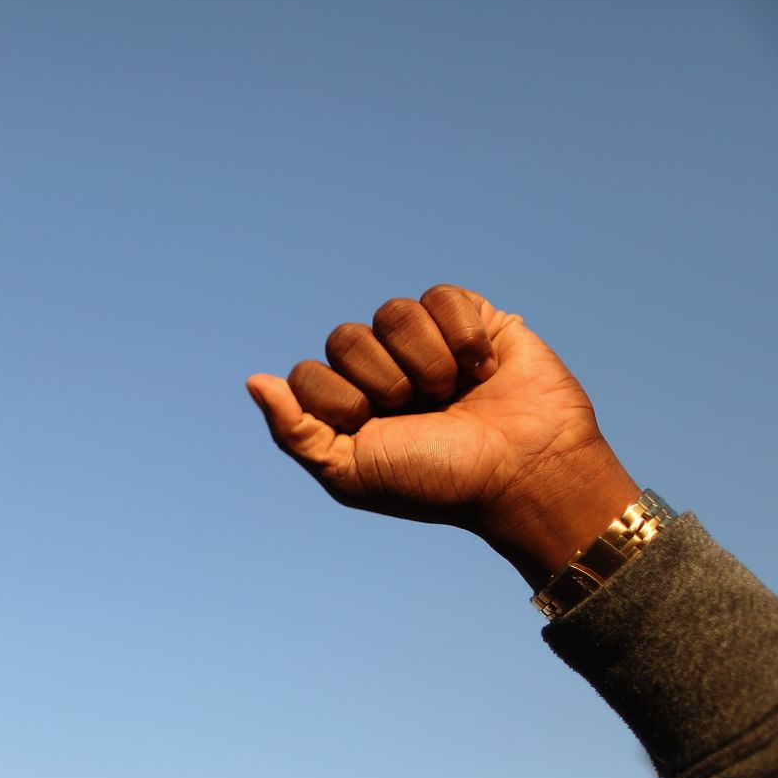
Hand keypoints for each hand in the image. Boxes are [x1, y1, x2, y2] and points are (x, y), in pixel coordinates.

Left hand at [246, 285, 636, 587]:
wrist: (523, 473)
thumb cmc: (438, 482)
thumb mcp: (352, 473)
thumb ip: (296, 431)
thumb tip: (253, 381)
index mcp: (352, 406)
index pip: (308, 374)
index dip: (340, 400)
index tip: (375, 429)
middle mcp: (385, 371)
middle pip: (345, 337)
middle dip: (383, 380)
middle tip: (421, 410)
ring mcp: (429, 343)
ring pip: (393, 312)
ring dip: (425, 359)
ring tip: (456, 391)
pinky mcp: (473, 319)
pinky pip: (441, 296)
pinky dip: (461, 333)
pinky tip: (484, 367)